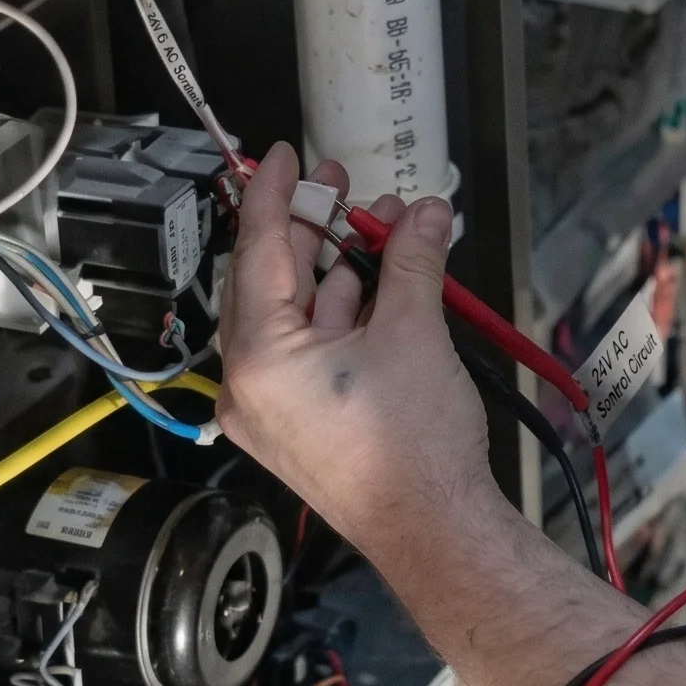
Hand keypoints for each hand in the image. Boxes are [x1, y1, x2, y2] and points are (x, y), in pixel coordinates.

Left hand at [215, 145, 506, 558]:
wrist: (434, 530)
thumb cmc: (412, 448)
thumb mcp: (412, 331)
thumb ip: (410, 261)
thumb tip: (422, 214)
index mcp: (257, 357)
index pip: (256, 251)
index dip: (271, 194)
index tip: (278, 156)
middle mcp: (250, 385)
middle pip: (272, 282)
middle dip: (313, 229)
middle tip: (340, 184)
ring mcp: (274, 409)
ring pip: (297, 317)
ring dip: (339, 271)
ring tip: (384, 229)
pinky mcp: (303, 426)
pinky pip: (311, 352)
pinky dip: (344, 314)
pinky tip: (383, 284)